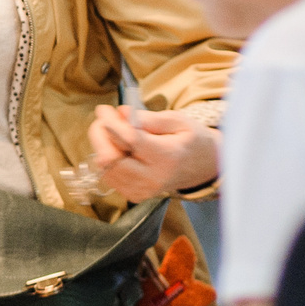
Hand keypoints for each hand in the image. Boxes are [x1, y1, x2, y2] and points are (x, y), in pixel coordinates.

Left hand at [86, 105, 219, 199]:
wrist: (204, 168)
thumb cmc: (192, 140)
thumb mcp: (178, 121)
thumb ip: (148, 118)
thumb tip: (121, 113)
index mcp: (168, 158)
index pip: (131, 141)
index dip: (112, 124)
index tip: (104, 109)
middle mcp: (153, 178)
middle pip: (110, 159)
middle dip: (100, 135)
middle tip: (104, 119)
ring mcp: (142, 190)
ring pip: (105, 168)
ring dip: (101, 146)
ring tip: (112, 131)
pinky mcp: (134, 195)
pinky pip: (109, 176)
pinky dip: (107, 159)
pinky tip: (118, 148)